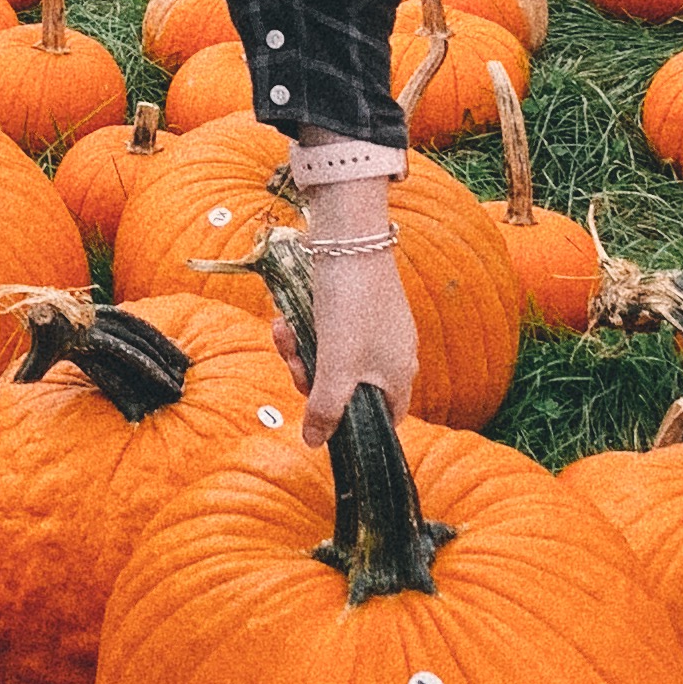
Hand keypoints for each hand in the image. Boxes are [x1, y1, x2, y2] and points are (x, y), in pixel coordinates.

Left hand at [268, 188, 418, 440]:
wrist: (349, 239)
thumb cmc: (350, 305)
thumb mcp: (335, 366)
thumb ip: (326, 408)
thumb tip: (315, 443)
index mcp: (400, 375)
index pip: (385, 420)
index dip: (351, 424)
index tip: (320, 414)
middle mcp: (394, 355)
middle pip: (347, 389)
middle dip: (311, 376)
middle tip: (291, 359)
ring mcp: (377, 330)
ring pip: (332, 358)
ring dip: (301, 350)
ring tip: (282, 330)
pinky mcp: (358, 308)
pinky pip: (329, 332)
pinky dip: (306, 329)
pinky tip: (284, 319)